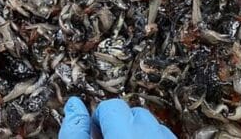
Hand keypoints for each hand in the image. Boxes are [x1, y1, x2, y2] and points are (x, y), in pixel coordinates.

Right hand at [59, 97, 175, 138]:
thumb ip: (74, 131)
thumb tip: (74, 104)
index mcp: (126, 135)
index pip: (111, 107)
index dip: (99, 122)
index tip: (94, 138)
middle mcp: (153, 135)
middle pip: (135, 114)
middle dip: (120, 127)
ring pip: (154, 127)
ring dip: (138, 136)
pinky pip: (167, 138)